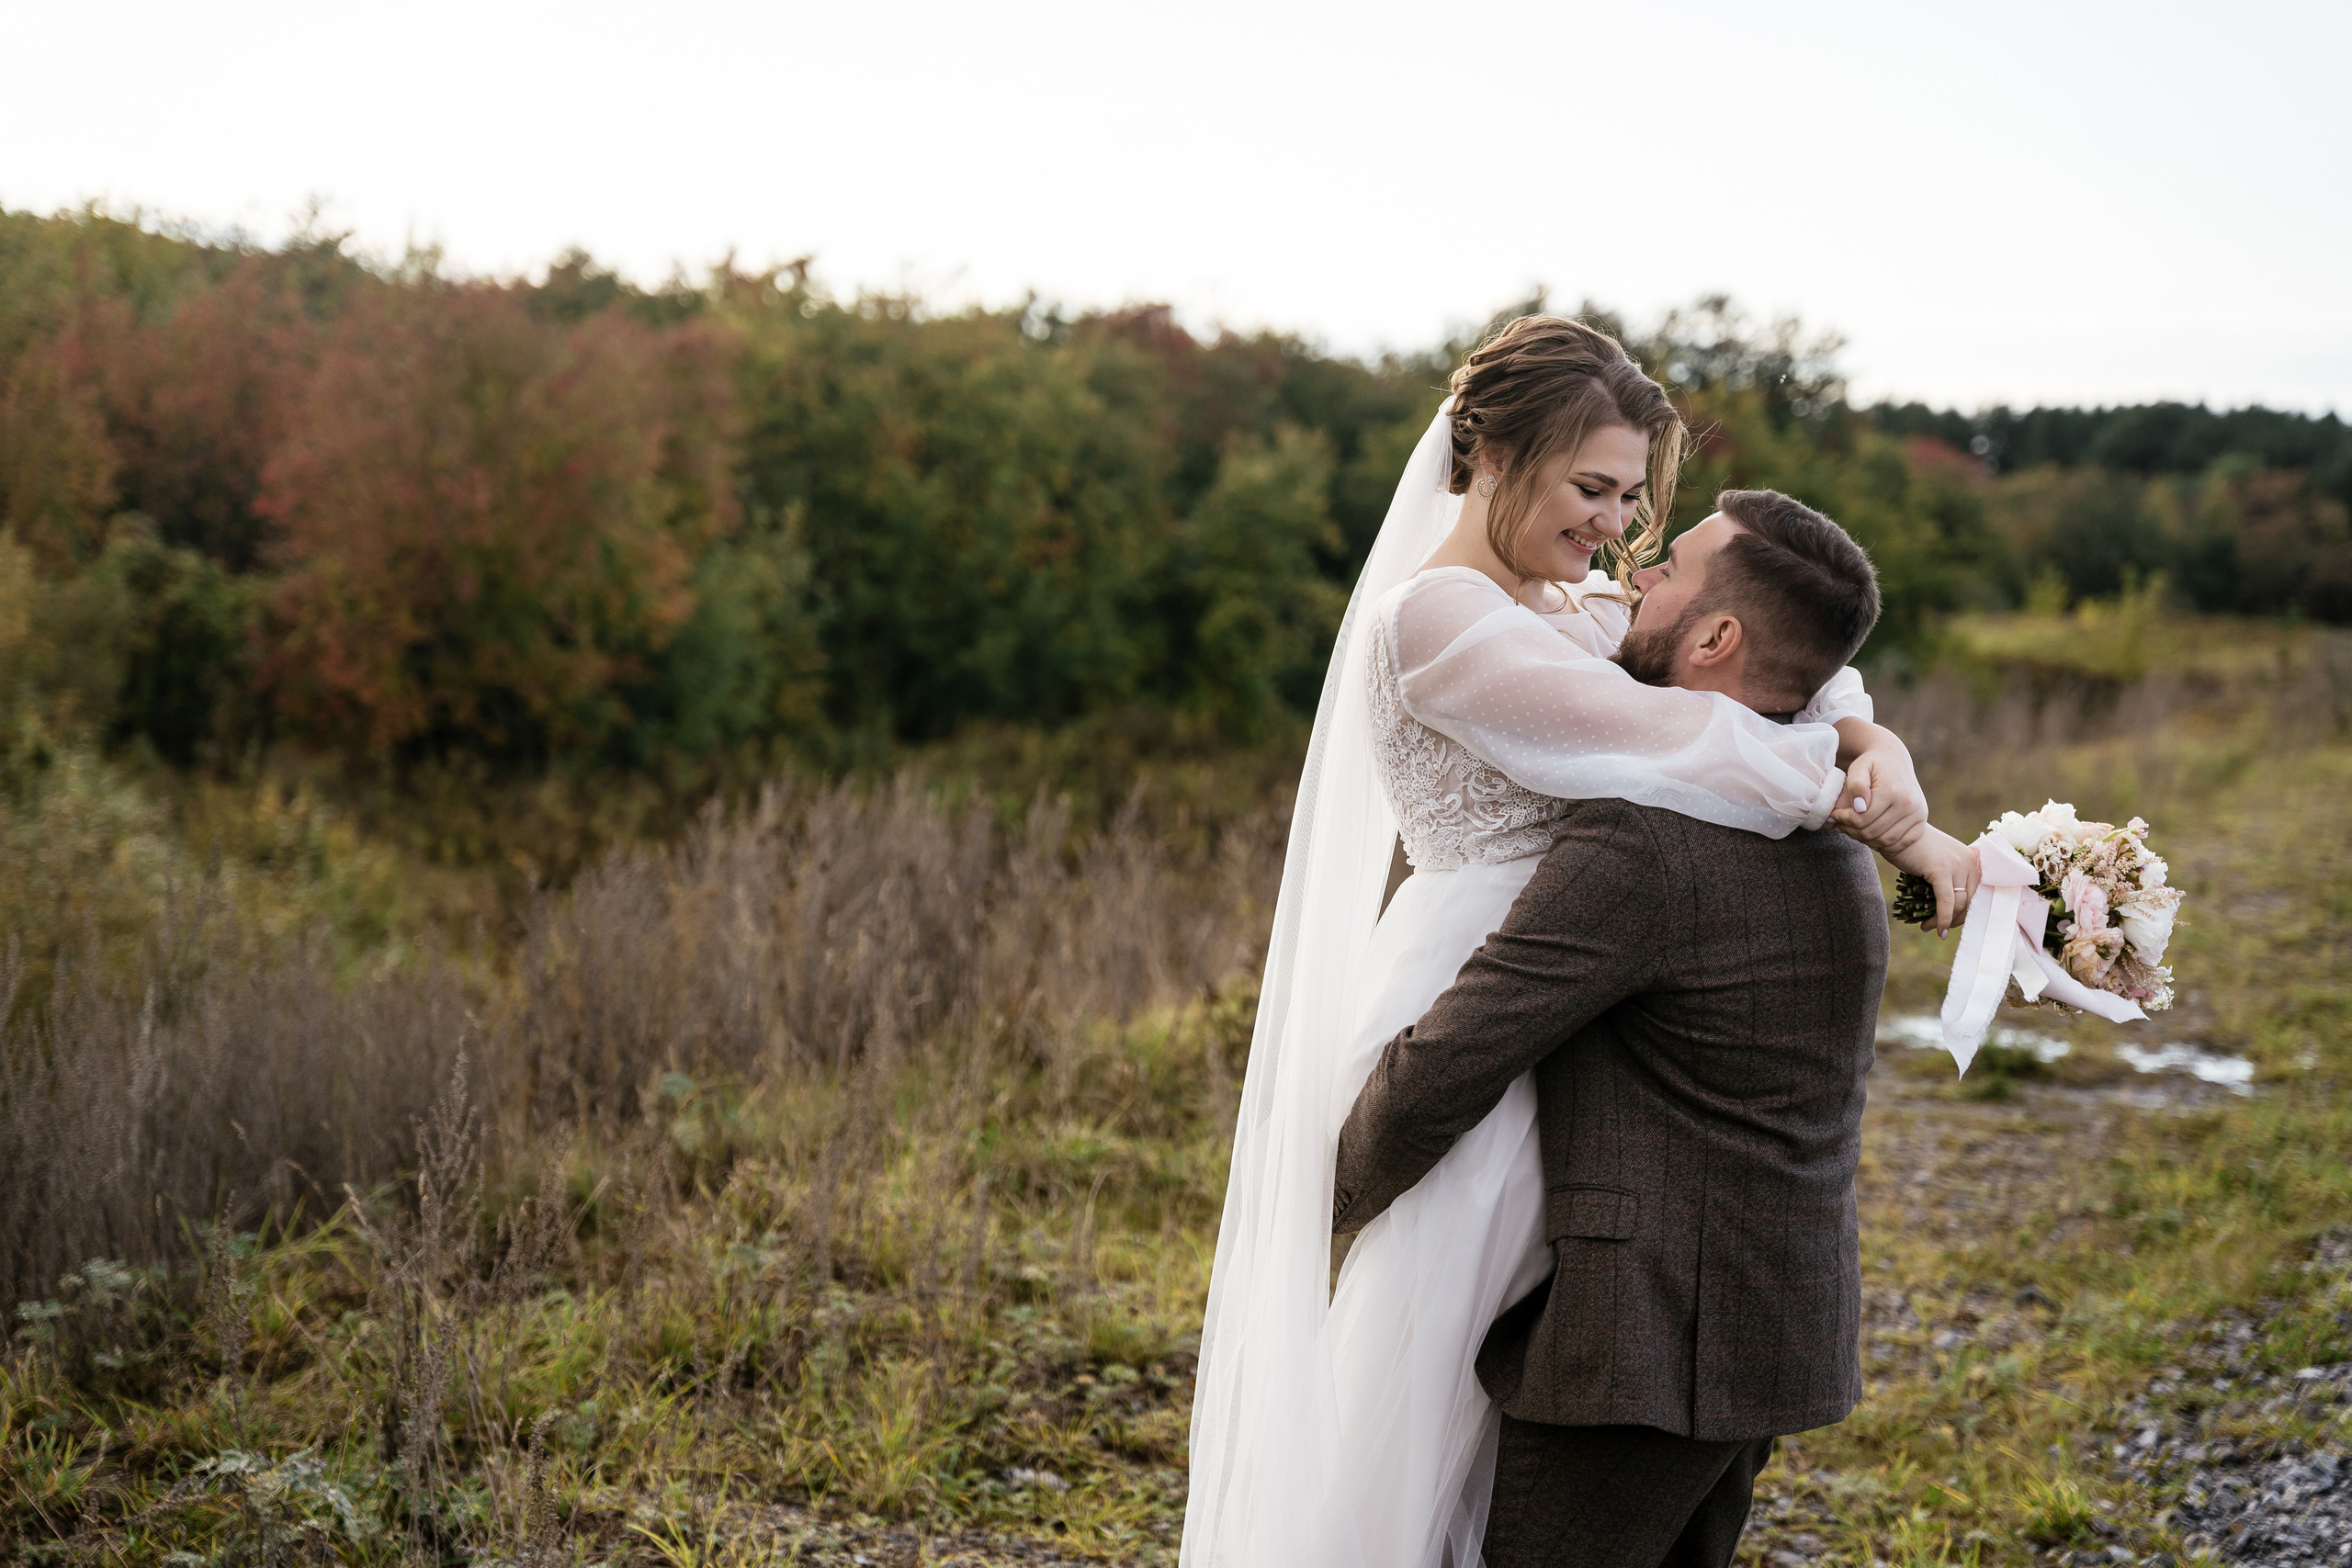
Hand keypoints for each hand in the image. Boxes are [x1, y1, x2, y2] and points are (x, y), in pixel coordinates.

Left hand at [1832, 743, 1929, 859]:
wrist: (1894, 758)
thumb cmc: (1872, 764)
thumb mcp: (1859, 768)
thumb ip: (1856, 786)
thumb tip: (1860, 807)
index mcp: (1892, 791)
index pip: (1862, 819)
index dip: (1844, 820)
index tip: (1834, 815)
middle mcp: (1908, 803)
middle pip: (1873, 832)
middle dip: (1852, 831)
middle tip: (1840, 825)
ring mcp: (1918, 813)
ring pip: (1886, 840)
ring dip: (1866, 839)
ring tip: (1853, 829)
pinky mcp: (1921, 820)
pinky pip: (1901, 842)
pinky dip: (1885, 844)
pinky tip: (1871, 834)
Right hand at [1883, 825, 1980, 936]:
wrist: (1896, 831)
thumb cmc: (1914, 848)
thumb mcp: (1939, 862)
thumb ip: (1950, 878)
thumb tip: (1952, 909)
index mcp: (1972, 860)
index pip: (1976, 895)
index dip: (1964, 913)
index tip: (1950, 923)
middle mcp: (1969, 861)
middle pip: (1970, 902)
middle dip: (1954, 920)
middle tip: (1938, 928)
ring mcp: (1957, 865)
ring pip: (1958, 904)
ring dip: (1943, 921)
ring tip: (1927, 927)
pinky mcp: (1942, 870)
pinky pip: (1946, 902)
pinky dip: (1941, 918)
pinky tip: (1934, 928)